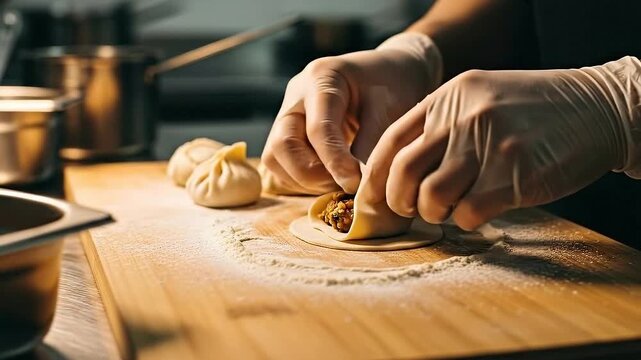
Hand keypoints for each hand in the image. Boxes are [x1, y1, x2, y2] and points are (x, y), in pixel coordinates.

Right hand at [261, 33, 442, 193]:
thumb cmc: (394, 88)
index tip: (356, 184)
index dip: (335, 162)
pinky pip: (280, 167)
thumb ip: (371, 145)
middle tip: (346, 184)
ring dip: (305, 181)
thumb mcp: (390, 110)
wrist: (390, 75)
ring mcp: (287, 114)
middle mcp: (296, 96)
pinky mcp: (287, 134)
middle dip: (312, 174)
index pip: (318, 129)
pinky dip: (302, 181)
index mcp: (321, 78)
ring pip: (275, 159)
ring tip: (341, 182)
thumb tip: (359, 187)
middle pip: (282, 145)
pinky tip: (331, 179)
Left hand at [362, 57, 640, 229]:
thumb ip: (442, 124)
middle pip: (403, 171)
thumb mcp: (480, 97)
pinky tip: (477, 212)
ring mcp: (489, 146)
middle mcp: (463, 118)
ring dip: (434, 213)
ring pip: (432, 197)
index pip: (392, 141)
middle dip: (397, 202)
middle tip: (409, 211)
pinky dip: (465, 221)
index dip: (375, 177)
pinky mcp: (515, 176)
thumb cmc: (534, 109)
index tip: (372, 201)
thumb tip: (399, 172)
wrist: (598, 107)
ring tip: (449, 210)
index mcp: (448, 97)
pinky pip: (468, 214)